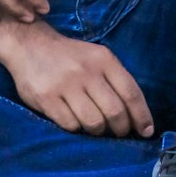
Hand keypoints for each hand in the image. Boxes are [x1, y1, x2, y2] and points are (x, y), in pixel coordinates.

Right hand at [0, 25, 153, 138]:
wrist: (29, 44)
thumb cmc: (69, 56)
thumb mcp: (95, 57)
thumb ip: (114, 80)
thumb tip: (136, 116)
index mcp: (103, 59)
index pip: (130, 92)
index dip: (141, 116)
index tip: (146, 131)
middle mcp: (86, 71)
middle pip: (115, 111)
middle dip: (121, 128)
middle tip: (118, 132)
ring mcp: (65, 85)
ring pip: (94, 122)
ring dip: (98, 131)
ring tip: (96, 127)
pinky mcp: (46, 98)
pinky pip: (70, 125)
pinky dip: (76, 128)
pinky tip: (74, 120)